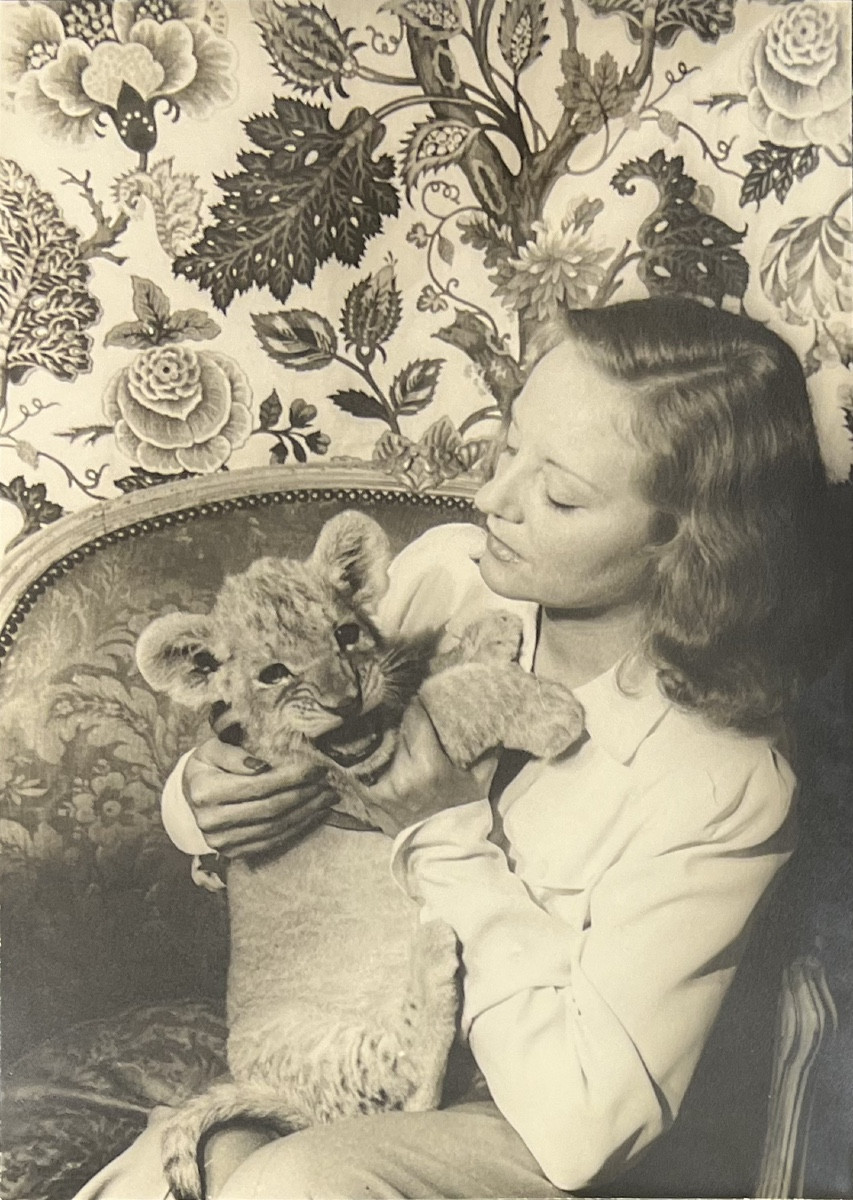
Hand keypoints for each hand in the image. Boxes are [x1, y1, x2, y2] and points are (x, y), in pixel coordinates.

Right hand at [183, 737, 338, 858]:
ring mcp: (222, 841)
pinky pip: (271, 842)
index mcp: (205, 791)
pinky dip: (297, 829)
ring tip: (326, 799)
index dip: (291, 777)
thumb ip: (234, 754)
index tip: (315, 768)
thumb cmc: (207, 765)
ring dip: (306, 813)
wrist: (190, 796)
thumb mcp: (212, 748)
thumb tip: (262, 766)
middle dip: (304, 795)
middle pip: (270, 809)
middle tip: (328, 784)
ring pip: (274, 828)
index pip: (259, 785)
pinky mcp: (233, 852)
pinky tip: (313, 815)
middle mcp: (211, 821)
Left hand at [362, 700, 494, 837]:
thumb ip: (488, 751)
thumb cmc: (463, 812)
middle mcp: (403, 775)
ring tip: (381, 721)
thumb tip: (498, 721)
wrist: (444, 850)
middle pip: (393, 730)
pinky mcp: (369, 799)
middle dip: (397, 716)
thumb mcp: (480, 780)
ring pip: (376, 746)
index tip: (416, 695)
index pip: (414, 720)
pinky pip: (362, 769)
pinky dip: (365, 757)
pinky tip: (365, 745)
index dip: (415, 704)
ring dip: (380, 734)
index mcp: (429, 766)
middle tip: (398, 703)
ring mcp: (382, 788)